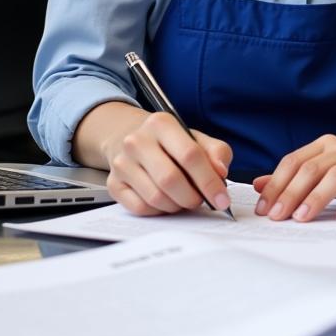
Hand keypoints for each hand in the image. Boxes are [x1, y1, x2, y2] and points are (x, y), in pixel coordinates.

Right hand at [105, 111, 232, 216]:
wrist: (132, 139)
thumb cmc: (170, 143)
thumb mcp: (197, 139)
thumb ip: (217, 152)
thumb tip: (220, 172)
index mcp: (161, 123)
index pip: (190, 155)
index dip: (209, 182)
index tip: (221, 199)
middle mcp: (137, 141)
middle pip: (170, 179)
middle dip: (192, 197)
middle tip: (200, 200)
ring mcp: (121, 162)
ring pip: (156, 197)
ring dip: (177, 206)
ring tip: (183, 198)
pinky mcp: (113, 184)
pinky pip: (141, 208)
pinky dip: (159, 211)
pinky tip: (165, 201)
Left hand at [252, 135, 335, 221]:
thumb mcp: (332, 171)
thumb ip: (298, 177)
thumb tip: (259, 184)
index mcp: (329, 145)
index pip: (295, 161)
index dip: (276, 183)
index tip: (263, 207)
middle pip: (312, 168)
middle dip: (291, 192)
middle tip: (277, 216)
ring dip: (317, 197)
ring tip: (303, 217)